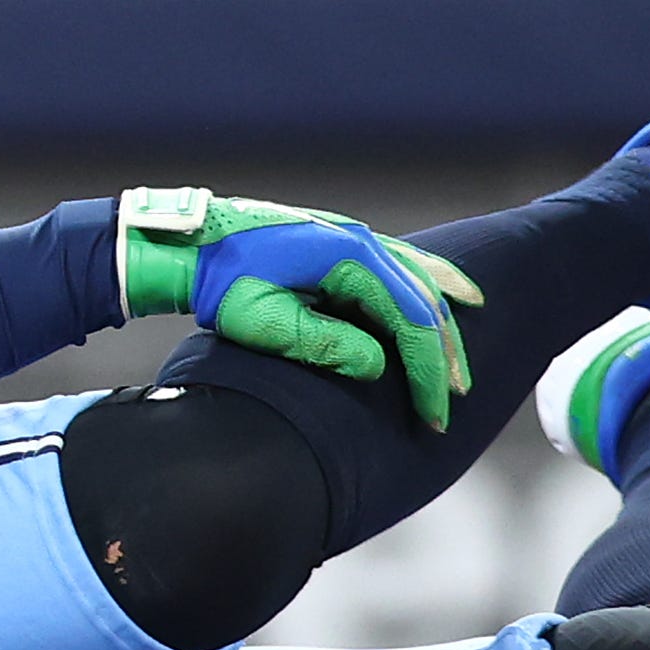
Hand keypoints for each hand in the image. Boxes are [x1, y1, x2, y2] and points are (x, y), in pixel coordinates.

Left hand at [118, 188, 482, 430]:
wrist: (190, 243)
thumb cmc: (221, 282)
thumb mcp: (265, 320)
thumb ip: (325, 344)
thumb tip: (378, 366)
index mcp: (349, 257)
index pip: (411, 319)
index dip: (428, 370)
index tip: (434, 412)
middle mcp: (361, 240)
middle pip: (424, 301)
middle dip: (443, 355)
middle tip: (453, 400)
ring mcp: (355, 237)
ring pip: (420, 281)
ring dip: (442, 324)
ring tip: (459, 363)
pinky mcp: (344, 242)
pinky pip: (404, 265)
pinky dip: (432, 285)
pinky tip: (451, 296)